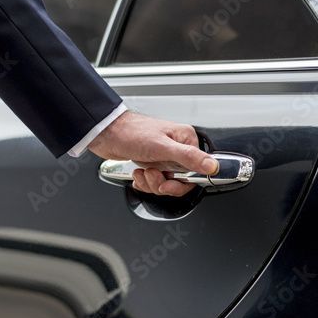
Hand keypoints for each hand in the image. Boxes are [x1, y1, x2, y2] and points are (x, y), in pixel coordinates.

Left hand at [88, 111, 217, 196]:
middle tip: (152, 175)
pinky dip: (145, 182)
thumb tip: (212, 166)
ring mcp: (164, 157)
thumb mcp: (162, 147)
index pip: (197, 171)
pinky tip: (138, 173)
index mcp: (185, 140)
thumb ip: (189, 158)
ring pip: (166, 183)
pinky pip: (155, 182)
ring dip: (152, 182)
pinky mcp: (152, 163)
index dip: (182, 183)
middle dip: (163, 183)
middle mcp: (177, 148)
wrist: (105, 134)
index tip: (169, 183)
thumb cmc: (131, 133)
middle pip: (181, 180)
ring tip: (142, 172)